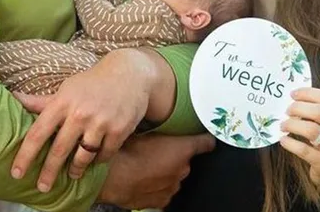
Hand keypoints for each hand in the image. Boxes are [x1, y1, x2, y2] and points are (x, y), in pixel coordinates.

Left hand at [10, 49, 157, 190]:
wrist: (129, 74)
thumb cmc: (91, 83)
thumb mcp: (66, 89)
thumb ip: (42, 102)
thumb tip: (15, 98)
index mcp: (62, 102)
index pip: (38, 133)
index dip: (25, 155)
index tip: (16, 172)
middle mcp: (80, 114)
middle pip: (58, 151)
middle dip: (48, 173)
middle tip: (42, 186)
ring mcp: (100, 123)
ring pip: (82, 157)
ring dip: (75, 169)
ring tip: (72, 173)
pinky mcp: (119, 130)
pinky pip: (104, 155)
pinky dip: (98, 160)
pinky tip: (94, 159)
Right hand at [98, 133, 215, 208]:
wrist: (114, 177)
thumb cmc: (127, 152)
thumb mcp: (141, 127)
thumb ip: (155, 126)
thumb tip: (152, 119)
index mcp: (183, 149)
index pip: (205, 143)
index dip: (205, 139)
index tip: (205, 137)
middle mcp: (183, 169)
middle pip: (186, 161)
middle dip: (175, 156)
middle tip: (157, 150)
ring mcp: (173, 186)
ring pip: (174, 176)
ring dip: (166, 172)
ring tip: (147, 166)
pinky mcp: (162, 200)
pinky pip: (164, 191)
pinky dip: (157, 187)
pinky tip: (144, 180)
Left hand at [280, 87, 319, 191]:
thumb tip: (294, 97)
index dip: (308, 93)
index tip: (293, 94)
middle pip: (319, 112)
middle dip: (298, 108)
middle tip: (287, 110)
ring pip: (311, 130)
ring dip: (292, 124)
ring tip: (283, 125)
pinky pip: (303, 150)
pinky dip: (290, 142)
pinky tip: (283, 140)